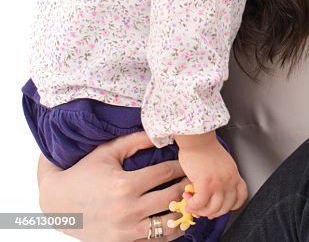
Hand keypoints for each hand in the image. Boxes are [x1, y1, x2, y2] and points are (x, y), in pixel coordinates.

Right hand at [37, 131, 188, 241]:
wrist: (56, 205)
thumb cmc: (83, 173)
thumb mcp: (107, 152)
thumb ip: (136, 140)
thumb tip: (162, 133)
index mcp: (125, 185)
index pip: (166, 173)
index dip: (180, 166)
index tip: (187, 163)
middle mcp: (127, 209)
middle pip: (172, 196)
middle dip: (188, 186)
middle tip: (196, 180)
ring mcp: (126, 230)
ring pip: (169, 223)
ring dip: (183, 211)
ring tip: (190, 201)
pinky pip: (156, 240)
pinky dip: (170, 231)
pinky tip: (176, 219)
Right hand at [175, 134, 247, 218]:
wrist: (198, 139)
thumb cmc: (205, 149)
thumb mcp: (220, 166)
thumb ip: (219, 180)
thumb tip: (209, 197)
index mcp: (234, 175)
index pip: (241, 197)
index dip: (230, 207)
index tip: (219, 208)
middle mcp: (230, 180)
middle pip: (226, 208)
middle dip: (211, 212)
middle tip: (200, 208)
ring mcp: (219, 183)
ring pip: (213, 209)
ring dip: (200, 210)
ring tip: (191, 202)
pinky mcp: (206, 183)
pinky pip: (199, 204)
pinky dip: (192, 205)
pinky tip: (186, 196)